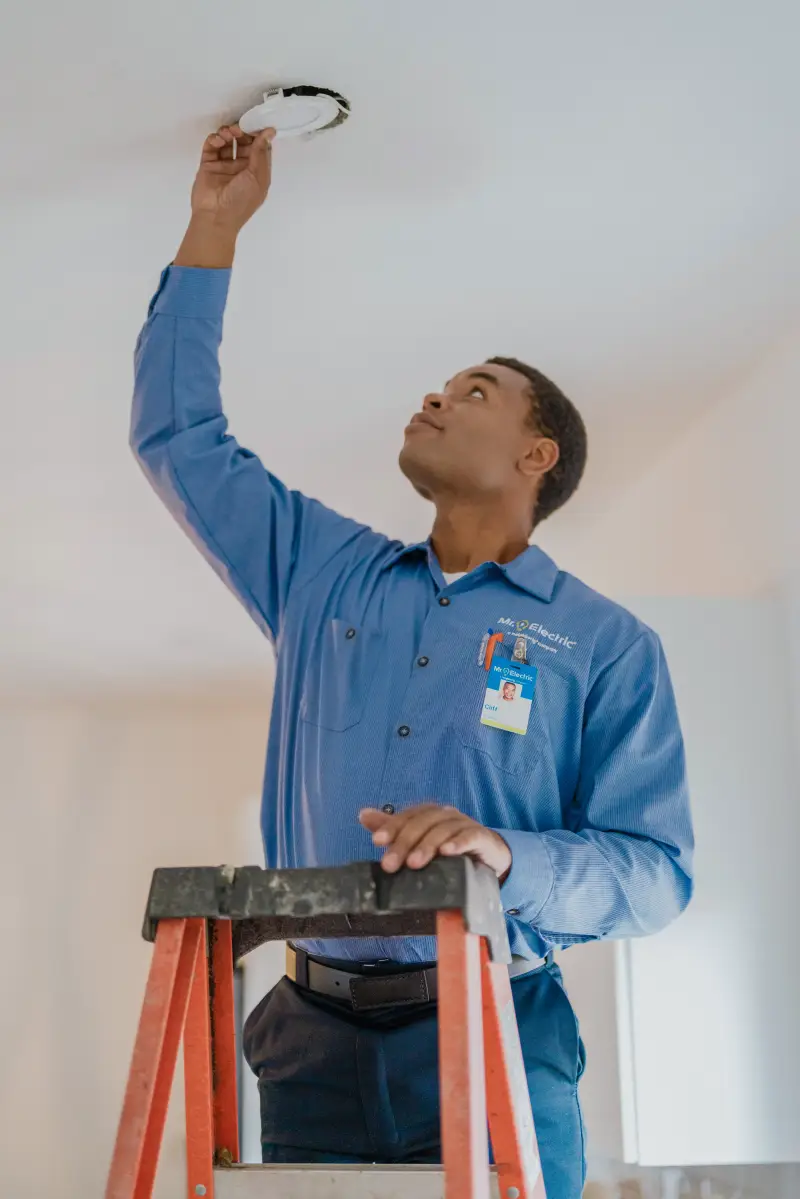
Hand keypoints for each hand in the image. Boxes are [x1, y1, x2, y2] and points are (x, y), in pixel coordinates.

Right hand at [174, 125, 274, 267]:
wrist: (216, 216)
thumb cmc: (241, 202)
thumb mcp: (258, 176)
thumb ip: (261, 152)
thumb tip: (270, 131)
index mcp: (256, 172)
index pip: (259, 148)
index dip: (258, 135)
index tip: (256, 123)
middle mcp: (241, 168)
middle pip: (243, 142)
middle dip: (242, 132)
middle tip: (239, 128)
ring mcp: (224, 166)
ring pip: (227, 142)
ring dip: (228, 133)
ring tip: (228, 134)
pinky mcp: (208, 164)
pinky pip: (212, 146)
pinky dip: (214, 139)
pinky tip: (217, 140)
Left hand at [359, 804, 511, 879]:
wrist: (489, 855)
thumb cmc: (450, 846)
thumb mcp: (421, 840)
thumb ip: (394, 829)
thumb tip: (363, 814)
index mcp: (429, 814)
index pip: (408, 817)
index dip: (391, 827)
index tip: (376, 841)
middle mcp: (445, 815)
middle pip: (422, 824)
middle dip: (404, 843)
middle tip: (391, 864)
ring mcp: (464, 824)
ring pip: (443, 830)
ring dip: (427, 846)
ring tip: (414, 863)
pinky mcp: (482, 836)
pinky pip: (470, 836)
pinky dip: (459, 843)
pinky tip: (447, 852)